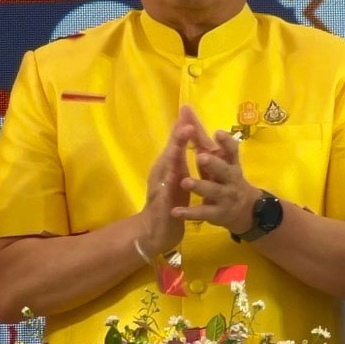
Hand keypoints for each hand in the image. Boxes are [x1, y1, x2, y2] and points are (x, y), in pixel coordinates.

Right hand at [138, 115, 190, 254]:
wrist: (156, 232)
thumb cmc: (170, 201)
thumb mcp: (177, 176)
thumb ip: (179, 157)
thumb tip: (183, 132)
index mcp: (168, 166)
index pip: (175, 144)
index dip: (181, 129)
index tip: (188, 111)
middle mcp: (162, 174)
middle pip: (169, 153)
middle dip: (177, 139)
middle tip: (186, 124)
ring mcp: (160, 189)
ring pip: (166, 172)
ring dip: (172, 160)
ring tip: (179, 148)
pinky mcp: (162, 206)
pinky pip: (166, 197)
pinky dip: (170, 189)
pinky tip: (175, 181)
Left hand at [172, 107, 259, 234]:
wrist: (245, 210)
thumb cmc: (225, 177)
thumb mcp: (217, 159)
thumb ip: (200, 138)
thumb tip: (185, 111)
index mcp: (231, 163)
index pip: (232, 150)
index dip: (226, 142)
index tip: (218, 133)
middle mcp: (230, 179)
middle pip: (224, 170)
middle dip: (213, 164)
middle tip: (201, 157)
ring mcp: (225, 197)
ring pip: (212, 191)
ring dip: (199, 186)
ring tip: (185, 182)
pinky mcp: (217, 213)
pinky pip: (202, 213)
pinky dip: (189, 212)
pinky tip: (175, 211)